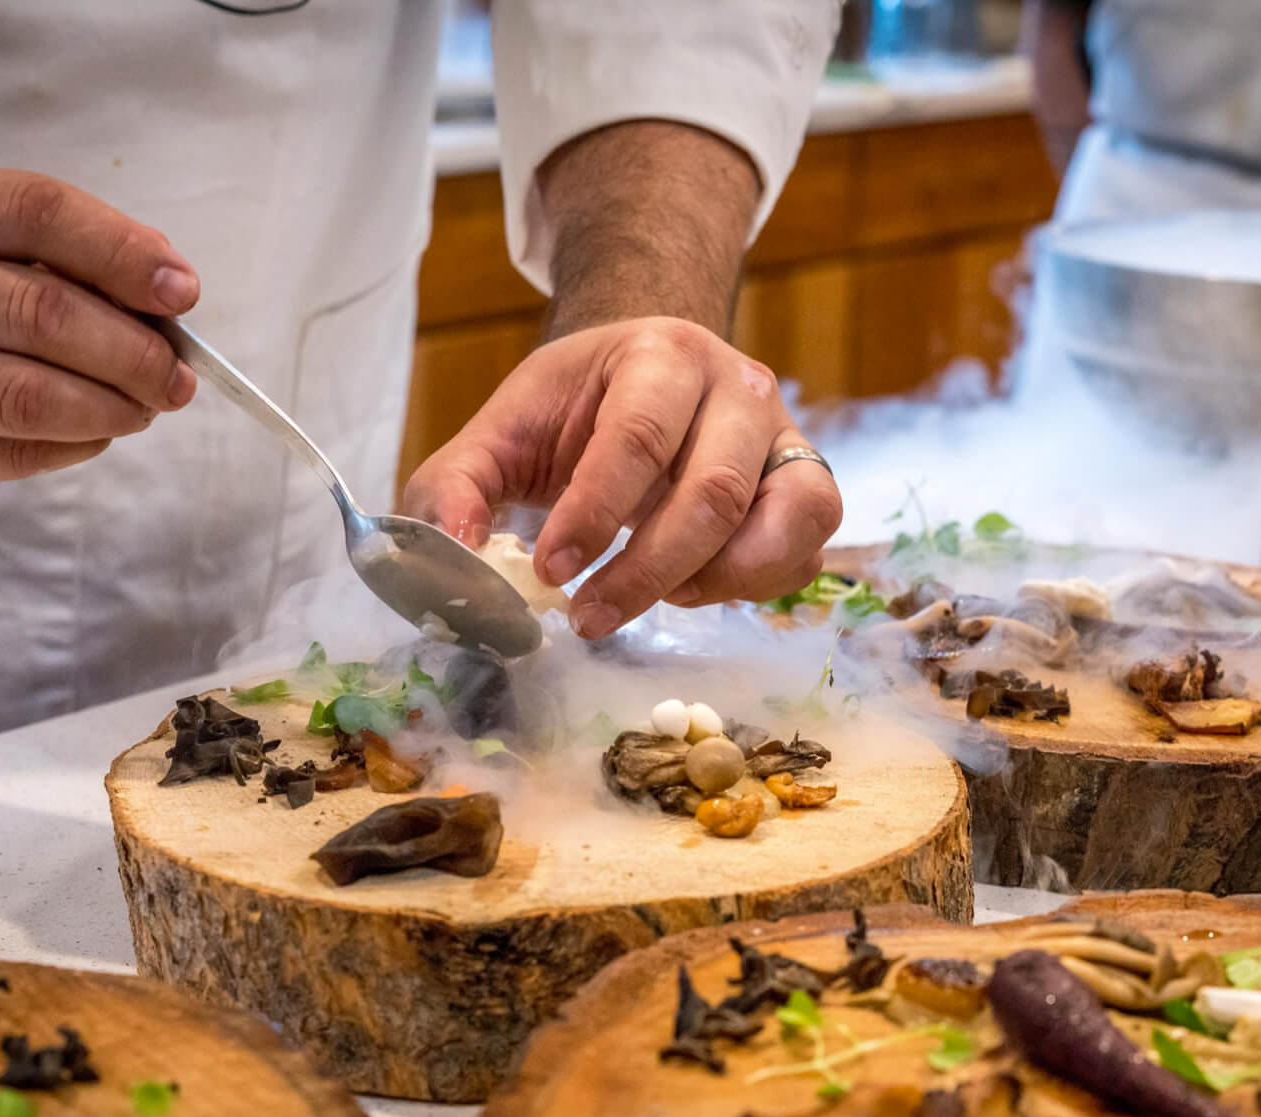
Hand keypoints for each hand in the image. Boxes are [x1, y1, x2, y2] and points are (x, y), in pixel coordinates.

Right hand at [0, 170, 199, 504]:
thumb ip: (64, 258)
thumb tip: (167, 286)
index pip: (35, 212)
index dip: (120, 252)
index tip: (183, 293)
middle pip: (40, 311)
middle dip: (132, 351)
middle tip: (177, 378)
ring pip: (26, 394)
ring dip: (110, 407)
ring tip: (144, 408)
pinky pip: (11, 452)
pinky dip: (76, 445)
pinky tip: (95, 434)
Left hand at [403, 317, 842, 638]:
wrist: (648, 375)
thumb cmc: (575, 408)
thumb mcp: (502, 432)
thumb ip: (457, 487)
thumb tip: (454, 556)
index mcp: (660, 354)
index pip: (636, 438)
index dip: (593, 515)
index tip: (550, 573)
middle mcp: (738, 386)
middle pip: (714, 491)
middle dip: (646, 571)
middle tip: (587, 618)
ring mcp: (785, 436)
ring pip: (785, 520)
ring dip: (714, 582)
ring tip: (653, 601)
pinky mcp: (806, 485)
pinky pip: (806, 550)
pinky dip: (754, 586)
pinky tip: (692, 589)